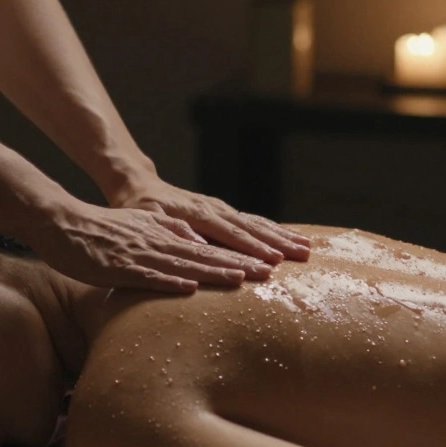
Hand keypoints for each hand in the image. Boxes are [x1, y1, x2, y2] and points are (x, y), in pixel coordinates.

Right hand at [24, 200, 276, 292]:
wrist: (60, 222)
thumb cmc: (99, 232)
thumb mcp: (141, 228)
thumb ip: (170, 234)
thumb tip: (199, 245)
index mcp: (165, 233)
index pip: (210, 246)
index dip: (241, 254)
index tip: (270, 264)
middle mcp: (158, 240)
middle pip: (205, 253)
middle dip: (239, 263)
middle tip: (271, 273)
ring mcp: (138, 252)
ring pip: (182, 262)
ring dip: (213, 271)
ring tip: (243, 279)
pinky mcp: (117, 265)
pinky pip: (147, 275)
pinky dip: (169, 280)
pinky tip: (189, 288)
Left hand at [108, 179, 310, 264]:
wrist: (140, 185)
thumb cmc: (139, 207)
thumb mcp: (148, 220)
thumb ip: (172, 231)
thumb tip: (198, 244)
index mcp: (197, 214)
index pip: (229, 234)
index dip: (251, 249)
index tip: (272, 261)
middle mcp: (214, 209)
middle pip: (250, 228)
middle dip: (277, 242)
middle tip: (302, 256)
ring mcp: (221, 209)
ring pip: (256, 223)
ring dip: (282, 236)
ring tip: (306, 248)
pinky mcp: (223, 211)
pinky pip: (252, 221)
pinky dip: (273, 230)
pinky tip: (290, 239)